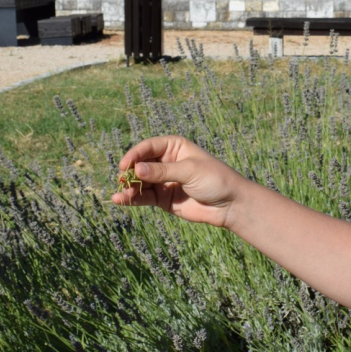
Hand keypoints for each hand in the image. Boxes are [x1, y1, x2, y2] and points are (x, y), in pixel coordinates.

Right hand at [113, 135, 246, 227]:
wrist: (229, 204)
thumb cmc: (215, 179)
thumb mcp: (189, 171)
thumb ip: (163, 171)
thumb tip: (137, 169)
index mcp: (174, 147)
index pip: (149, 147)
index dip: (134, 155)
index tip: (124, 165)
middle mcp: (166, 162)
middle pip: (141, 164)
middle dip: (129, 172)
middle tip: (121, 180)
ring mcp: (163, 181)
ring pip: (140, 182)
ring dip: (128, 187)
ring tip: (121, 193)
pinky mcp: (162, 198)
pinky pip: (143, 197)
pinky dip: (132, 199)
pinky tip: (120, 200)